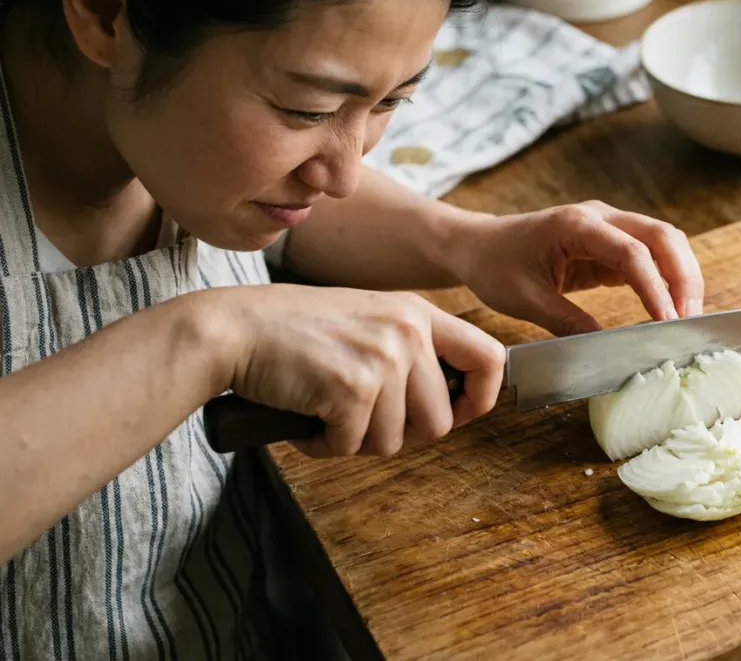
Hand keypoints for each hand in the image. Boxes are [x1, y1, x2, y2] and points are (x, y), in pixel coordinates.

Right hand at [211, 285, 505, 457]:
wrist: (231, 329)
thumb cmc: (291, 331)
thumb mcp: (366, 321)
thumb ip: (409, 352)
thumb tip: (447, 407)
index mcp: (417, 313)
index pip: (489, 358)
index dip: (480, 399)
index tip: (457, 414)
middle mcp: (407, 332)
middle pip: (440, 421)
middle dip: (400, 435)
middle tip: (361, 421)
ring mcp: (382, 359)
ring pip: (395, 441)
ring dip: (356, 440)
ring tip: (326, 411)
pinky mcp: (353, 389)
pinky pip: (353, 447)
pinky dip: (324, 445)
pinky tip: (305, 418)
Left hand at [450, 201, 704, 335]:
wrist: (478, 245)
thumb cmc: (494, 265)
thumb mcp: (524, 299)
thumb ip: (566, 321)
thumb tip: (607, 347)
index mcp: (576, 224)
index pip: (631, 252)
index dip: (655, 287)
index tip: (667, 322)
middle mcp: (600, 217)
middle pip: (662, 237)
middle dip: (684, 277)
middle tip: (691, 320)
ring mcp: (608, 228)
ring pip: (664, 244)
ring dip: (681, 278)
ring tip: (686, 319)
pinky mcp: (610, 245)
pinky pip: (649, 259)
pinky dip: (665, 282)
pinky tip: (669, 311)